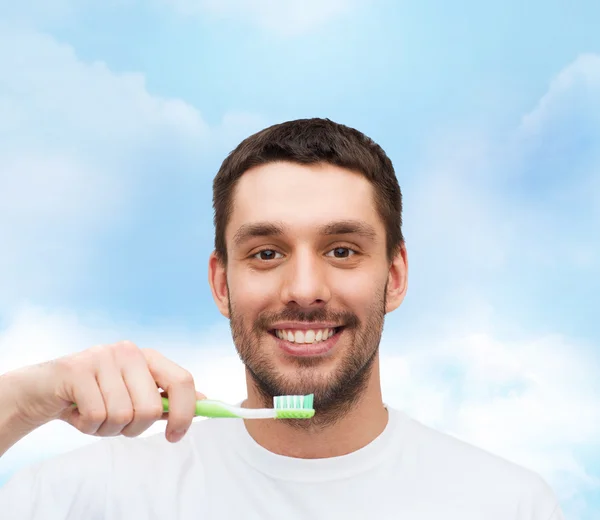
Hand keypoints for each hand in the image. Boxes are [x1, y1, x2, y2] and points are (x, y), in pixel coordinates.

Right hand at [6, 341, 202, 442]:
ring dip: (106, 429)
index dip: (185, 413)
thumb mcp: (133, 397)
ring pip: (122, 416)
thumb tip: (206, 402)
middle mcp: (129, 352)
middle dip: (134, 428)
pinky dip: (86, 426)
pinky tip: (77, 413)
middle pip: (151, 407)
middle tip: (116, 424)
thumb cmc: (94, 396)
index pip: (183, 381)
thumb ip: (166, 399)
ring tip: (92, 415)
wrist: (42, 390)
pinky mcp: (77, 370)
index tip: (175, 435)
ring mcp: (103, 357)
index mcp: (148, 358)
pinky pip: (96, 416)